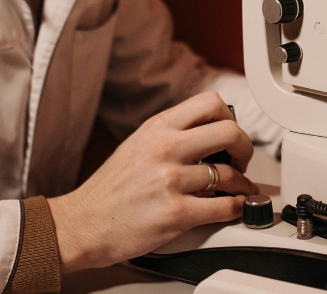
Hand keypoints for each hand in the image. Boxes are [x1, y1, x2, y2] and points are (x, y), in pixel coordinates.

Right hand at [49, 90, 257, 271]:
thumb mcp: (139, 143)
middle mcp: (166, 148)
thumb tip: (210, 130)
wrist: (82, 224)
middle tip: (242, 158)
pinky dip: (236, 207)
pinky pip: (222, 206)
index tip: (231, 132)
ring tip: (240, 187)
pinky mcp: (175, 214)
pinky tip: (233, 207)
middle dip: (244, 147)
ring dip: (242, 183)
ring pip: (229, 173)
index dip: (230, 117)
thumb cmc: (110, 188)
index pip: (210, 103)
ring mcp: (171, 181)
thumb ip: (173, 132)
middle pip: (229, 132)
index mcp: (158, 127)